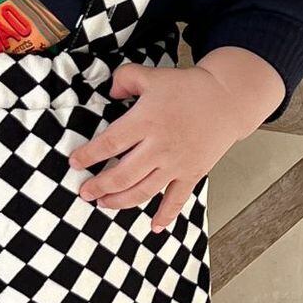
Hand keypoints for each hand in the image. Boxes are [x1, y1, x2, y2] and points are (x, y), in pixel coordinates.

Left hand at [68, 50, 282, 231]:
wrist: (227, 99)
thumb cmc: (188, 87)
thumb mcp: (152, 75)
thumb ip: (125, 79)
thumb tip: (109, 93)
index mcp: (146, 120)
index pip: (109, 143)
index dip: (89, 156)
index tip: (75, 163)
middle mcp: (159, 146)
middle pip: (122, 175)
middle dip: (99, 187)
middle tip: (85, 192)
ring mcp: (176, 163)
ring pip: (143, 191)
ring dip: (120, 202)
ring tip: (104, 204)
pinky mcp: (192, 173)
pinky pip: (177, 200)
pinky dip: (166, 216)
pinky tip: (154, 227)